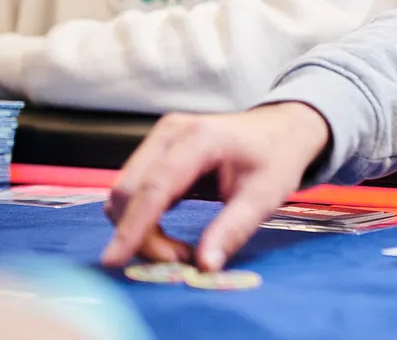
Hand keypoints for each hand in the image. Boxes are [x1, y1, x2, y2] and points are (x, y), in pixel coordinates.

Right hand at [100, 102, 329, 272]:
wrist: (281, 128)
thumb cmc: (276, 158)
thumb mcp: (265, 196)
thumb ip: (233, 230)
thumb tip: (205, 267)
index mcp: (200, 138)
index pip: (154, 187)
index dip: (133, 226)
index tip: (114, 260)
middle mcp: (171, 132)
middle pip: (129, 191)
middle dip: (142, 235)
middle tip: (182, 259)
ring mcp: (160, 138)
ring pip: (125, 193)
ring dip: (140, 230)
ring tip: (180, 250)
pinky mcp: (155, 150)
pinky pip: (133, 191)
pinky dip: (141, 219)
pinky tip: (167, 236)